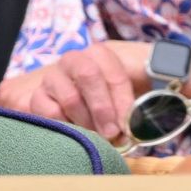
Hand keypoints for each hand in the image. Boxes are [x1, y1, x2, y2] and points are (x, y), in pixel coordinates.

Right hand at [0, 43, 137, 140]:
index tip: (128, 122)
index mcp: (100, 53)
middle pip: (89, 77)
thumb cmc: (118, 91)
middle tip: (112, 133)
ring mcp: (52, 77)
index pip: (114, 73)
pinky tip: (78, 134)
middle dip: (103, 109)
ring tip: (98, 136)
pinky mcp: (37, 97)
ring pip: (69, 98)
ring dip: (87, 122)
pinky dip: (66, 126)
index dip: (123, 100)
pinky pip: (48, 113)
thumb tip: (153, 102)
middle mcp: (73, 60)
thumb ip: (146, 88)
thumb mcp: (136, 82)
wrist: (90, 96)